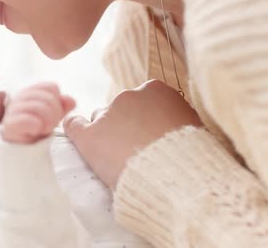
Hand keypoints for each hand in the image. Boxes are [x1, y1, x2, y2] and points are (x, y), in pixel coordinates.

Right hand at [3, 82, 74, 143]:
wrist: (20, 146)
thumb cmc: (37, 127)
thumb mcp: (53, 116)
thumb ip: (63, 106)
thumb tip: (71, 101)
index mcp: (31, 91)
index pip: (52, 87)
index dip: (58, 102)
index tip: (55, 114)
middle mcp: (20, 96)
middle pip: (48, 98)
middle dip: (55, 114)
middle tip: (51, 126)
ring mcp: (13, 109)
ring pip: (40, 107)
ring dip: (47, 122)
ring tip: (44, 129)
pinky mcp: (9, 124)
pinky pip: (28, 120)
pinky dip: (36, 127)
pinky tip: (35, 131)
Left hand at [63, 80, 202, 189]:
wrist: (179, 177)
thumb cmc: (194, 157)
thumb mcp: (193, 127)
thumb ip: (176, 119)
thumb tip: (172, 127)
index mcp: (156, 90)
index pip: (141, 99)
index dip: (143, 119)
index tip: (148, 135)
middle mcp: (129, 96)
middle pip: (119, 109)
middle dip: (124, 128)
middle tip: (134, 152)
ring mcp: (107, 115)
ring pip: (99, 120)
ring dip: (105, 135)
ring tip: (117, 160)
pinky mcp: (89, 135)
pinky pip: (73, 125)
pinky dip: (75, 130)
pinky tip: (79, 139)